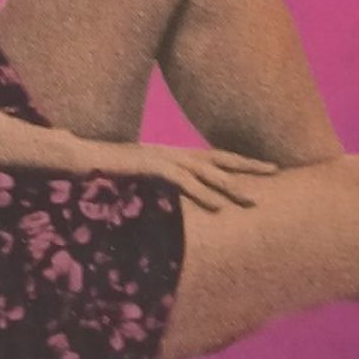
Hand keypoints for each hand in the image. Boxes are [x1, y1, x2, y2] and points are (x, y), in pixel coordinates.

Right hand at [74, 137, 277, 213]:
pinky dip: (202, 194)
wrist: (82, 157)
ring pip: (205, 172)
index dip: (239, 162)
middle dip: (247, 166)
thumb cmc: (109, 168)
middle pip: (218, 159)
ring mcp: (163, 158)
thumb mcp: (142, 177)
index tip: (264, 168)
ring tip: (252, 200)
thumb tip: (175, 194)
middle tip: (275, 171)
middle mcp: (173, 152)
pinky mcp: (152, 167)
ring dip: (230, 187)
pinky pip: (182, 182)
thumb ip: (161, 183)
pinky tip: (218, 206)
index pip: (213, 157)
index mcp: (174, 154)